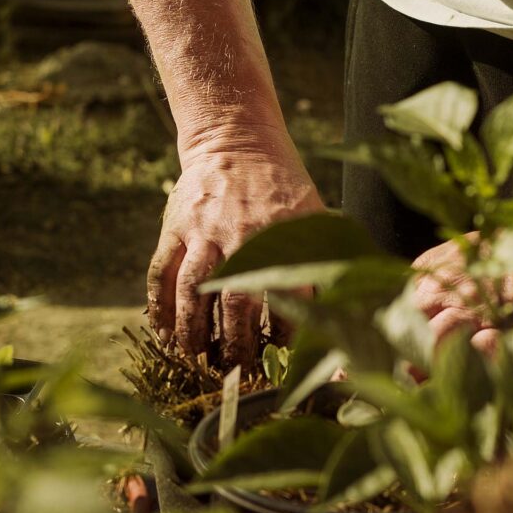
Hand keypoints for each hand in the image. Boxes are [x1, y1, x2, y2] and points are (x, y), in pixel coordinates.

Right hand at [147, 131, 323, 367]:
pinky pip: (160, 273)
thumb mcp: (313, 211)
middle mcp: (241, 237)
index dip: (284, 335)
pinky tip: (163, 334)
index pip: (287, 296)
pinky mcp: (175, 227)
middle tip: (234, 373)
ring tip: (195, 360)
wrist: (236, 138)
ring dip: (192, 332)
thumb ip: (325, 254)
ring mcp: (203, 233)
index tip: (282, 361)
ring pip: (192, 292)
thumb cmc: (282, 183)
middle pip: (234, 302)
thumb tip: (354, 299)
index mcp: (282, 236)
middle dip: (234, 344)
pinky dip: (159, 307)